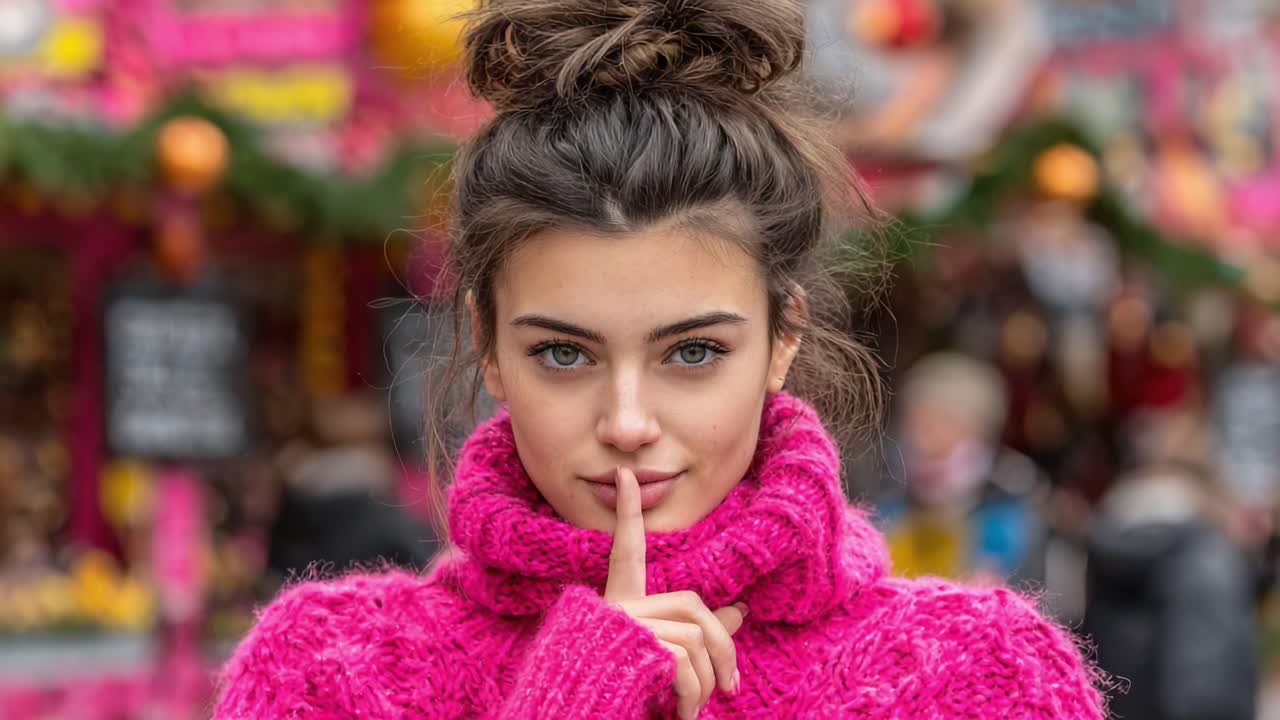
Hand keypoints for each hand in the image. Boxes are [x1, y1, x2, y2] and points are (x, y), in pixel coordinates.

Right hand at [605, 467, 745, 719]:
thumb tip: (738, 612)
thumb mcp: (668, 665)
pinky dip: (694, 696)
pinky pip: (684, 659)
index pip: (625, 552)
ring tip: (696, 712)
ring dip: (707, 682)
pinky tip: (682, 716)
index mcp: (618, 607)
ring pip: (694, 636)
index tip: (626, 475)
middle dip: (722, 643)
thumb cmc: (626, 694)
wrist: (584, 712)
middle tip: (732, 686)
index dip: (627, 513)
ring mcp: (620, 625)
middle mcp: (615, 609)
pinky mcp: (630, 644)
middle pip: (692, 604)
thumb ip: (699, 635)